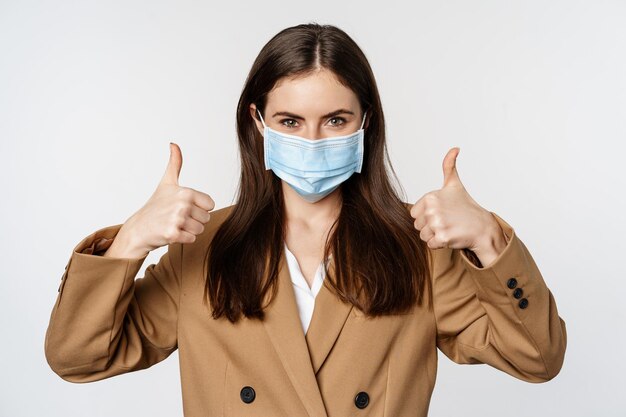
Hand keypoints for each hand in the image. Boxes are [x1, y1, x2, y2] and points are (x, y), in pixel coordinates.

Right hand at [108, 143, 215, 257]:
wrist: (138, 228)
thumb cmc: (155, 206)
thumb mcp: (166, 183)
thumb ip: (175, 164)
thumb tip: (174, 144)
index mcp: (185, 192)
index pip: (210, 205)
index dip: (199, 208)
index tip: (184, 207)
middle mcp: (182, 204)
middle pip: (206, 218)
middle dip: (193, 220)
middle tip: (176, 217)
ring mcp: (177, 219)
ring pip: (200, 229)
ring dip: (188, 230)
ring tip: (174, 224)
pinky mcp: (172, 234)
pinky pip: (192, 239)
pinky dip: (183, 239)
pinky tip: (171, 233)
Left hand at [409, 147, 504, 260]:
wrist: (483, 227)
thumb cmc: (466, 207)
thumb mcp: (455, 185)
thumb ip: (449, 166)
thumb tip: (455, 148)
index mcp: (430, 197)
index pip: (414, 213)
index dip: (426, 215)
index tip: (441, 212)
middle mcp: (431, 209)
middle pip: (417, 225)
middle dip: (430, 226)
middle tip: (447, 221)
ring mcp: (437, 224)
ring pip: (423, 236)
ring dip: (434, 236)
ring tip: (449, 228)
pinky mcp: (442, 238)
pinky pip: (430, 245)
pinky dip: (440, 244)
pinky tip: (451, 236)